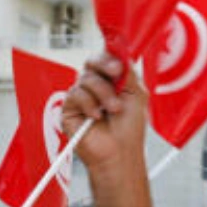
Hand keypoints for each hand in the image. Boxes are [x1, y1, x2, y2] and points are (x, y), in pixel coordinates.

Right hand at [62, 52, 147, 175]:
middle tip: (116, 75)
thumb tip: (120, 54)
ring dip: (103, 94)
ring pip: (86, 78)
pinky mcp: (69, 109)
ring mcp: (82, 97)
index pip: (106, 59)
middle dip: (105, 66)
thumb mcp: (136, 94)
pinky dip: (89, 104)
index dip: (110, 56)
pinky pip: (76, 94)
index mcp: (112, 81)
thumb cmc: (129, 131)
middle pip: (92, 62)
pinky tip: (96, 117)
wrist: (118, 153)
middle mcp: (96, 87)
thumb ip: (127, 72)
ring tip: (113, 110)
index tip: (119, 63)